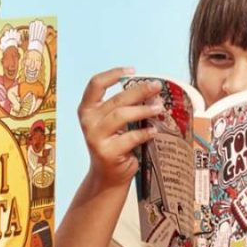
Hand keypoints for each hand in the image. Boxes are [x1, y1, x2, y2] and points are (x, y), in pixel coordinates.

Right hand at [78, 67, 163, 187]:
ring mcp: (95, 137)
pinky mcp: (106, 152)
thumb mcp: (117, 123)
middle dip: (139, 90)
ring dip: (143, 110)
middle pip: (116, 99)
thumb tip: (153, 93)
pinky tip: (154, 130)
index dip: (113, 73)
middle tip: (157, 87)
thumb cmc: (115, 144)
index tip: (133, 71)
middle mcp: (88, 121)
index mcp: (87, 109)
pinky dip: (144, 133)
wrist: (108, 175)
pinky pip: (130, 138)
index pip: (96, 84)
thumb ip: (128, 106)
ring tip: (159, 108)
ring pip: (122, 115)